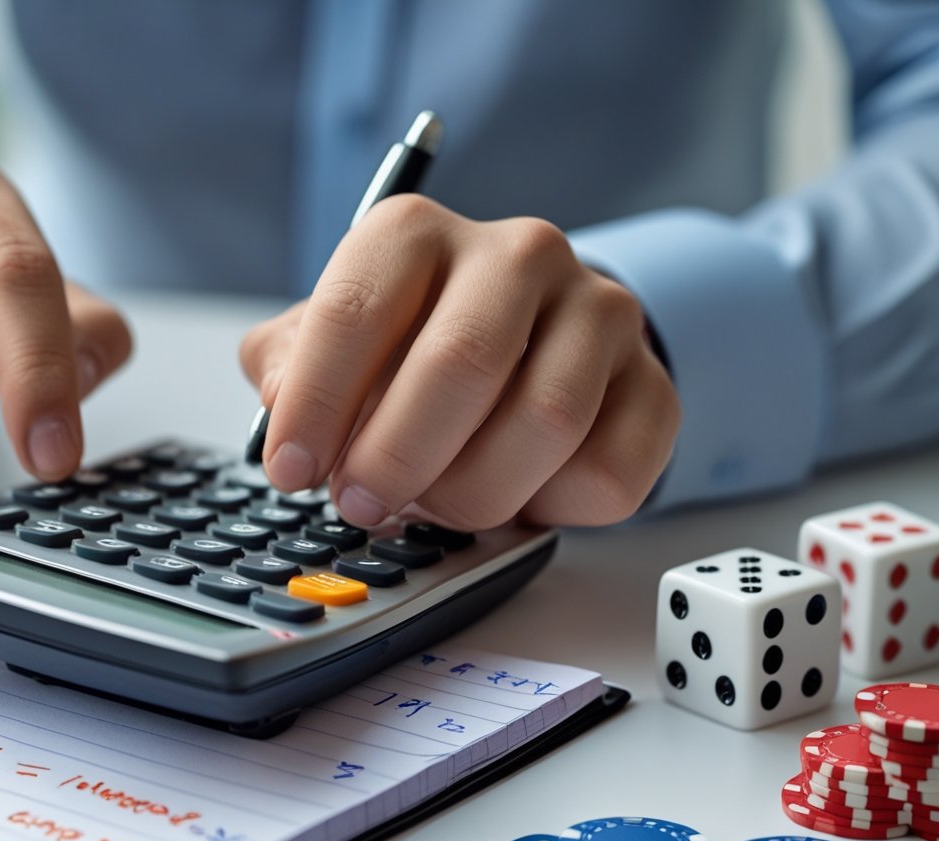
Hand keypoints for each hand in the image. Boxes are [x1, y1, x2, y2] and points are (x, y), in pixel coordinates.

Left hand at [240, 197, 678, 528]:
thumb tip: (286, 407)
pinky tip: (515, 495)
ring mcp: (598, 313)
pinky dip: (551, 508)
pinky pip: (608, 470)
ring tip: (434, 502)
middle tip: (362, 503)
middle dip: (397, 456)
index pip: (356, 310)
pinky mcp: (653, 384)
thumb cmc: (407, 352)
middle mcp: (517, 253)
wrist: (524, 348)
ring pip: (546, 422)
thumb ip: (288, 368)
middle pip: (461, 364)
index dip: (315, 404)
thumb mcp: (329, 348)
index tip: (292, 470)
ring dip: (473, 491)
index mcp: (417, 234)